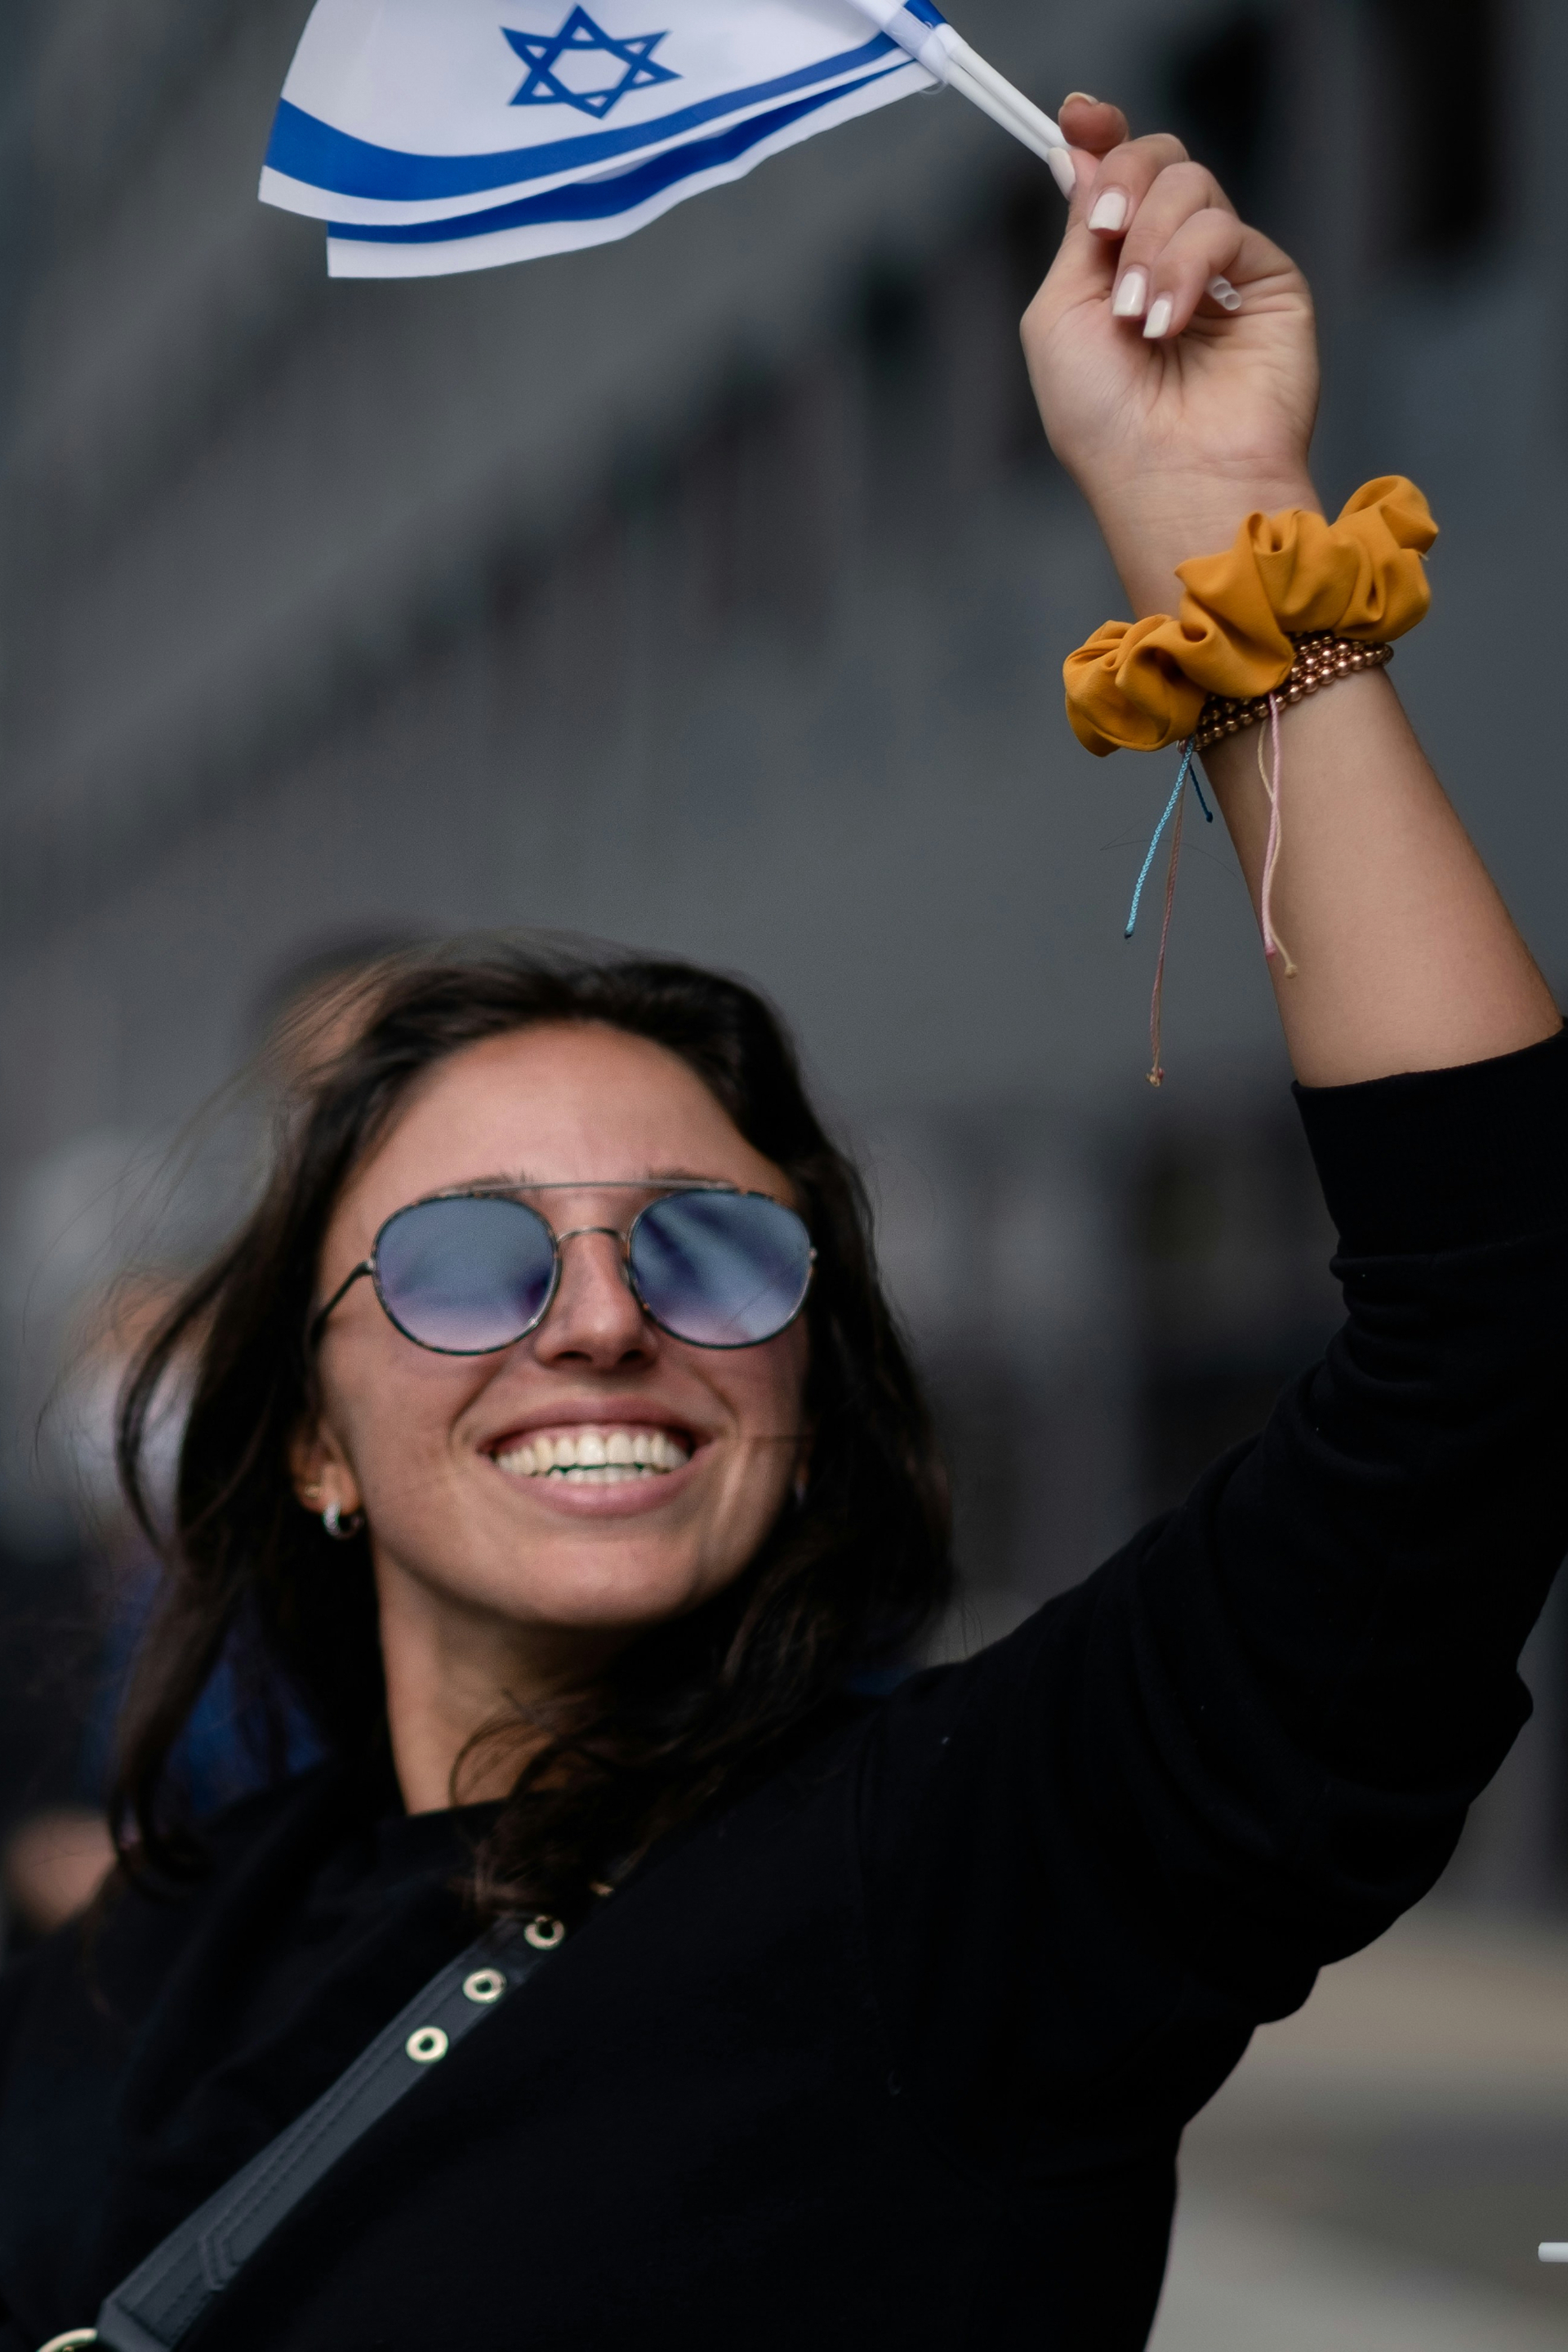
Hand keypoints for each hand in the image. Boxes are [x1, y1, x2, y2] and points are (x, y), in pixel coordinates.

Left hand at [1021, 98, 1321, 615]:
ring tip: (1140, 318)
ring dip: (1151, 241)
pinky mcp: (1268, 281)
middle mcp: (1168, 263)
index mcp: (1113, 271)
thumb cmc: (1103, 423)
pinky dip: (1187, 264)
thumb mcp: (1058, 316)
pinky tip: (1170, 323)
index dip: (1100, 138)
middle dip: (1123, 182)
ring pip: (1190, 183)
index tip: (1082, 118)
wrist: (1169, 479)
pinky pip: (1223, 224)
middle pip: (1156, 160)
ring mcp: (1221, 270)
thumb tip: (1077, 152)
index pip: (1114, 178)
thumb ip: (1076, 233)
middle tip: (1106, 238)